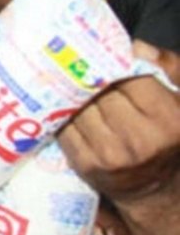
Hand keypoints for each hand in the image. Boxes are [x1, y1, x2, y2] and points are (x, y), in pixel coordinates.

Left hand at [57, 42, 179, 205]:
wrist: (158, 187)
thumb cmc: (170, 135)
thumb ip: (167, 67)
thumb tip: (135, 47)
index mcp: (169, 119)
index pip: (129, 79)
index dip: (116, 68)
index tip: (107, 63)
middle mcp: (140, 139)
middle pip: (100, 93)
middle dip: (94, 82)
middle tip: (87, 74)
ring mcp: (111, 155)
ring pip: (79, 109)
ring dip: (76, 98)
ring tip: (77, 90)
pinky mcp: (87, 165)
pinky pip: (65, 128)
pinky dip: (65, 117)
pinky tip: (69, 110)